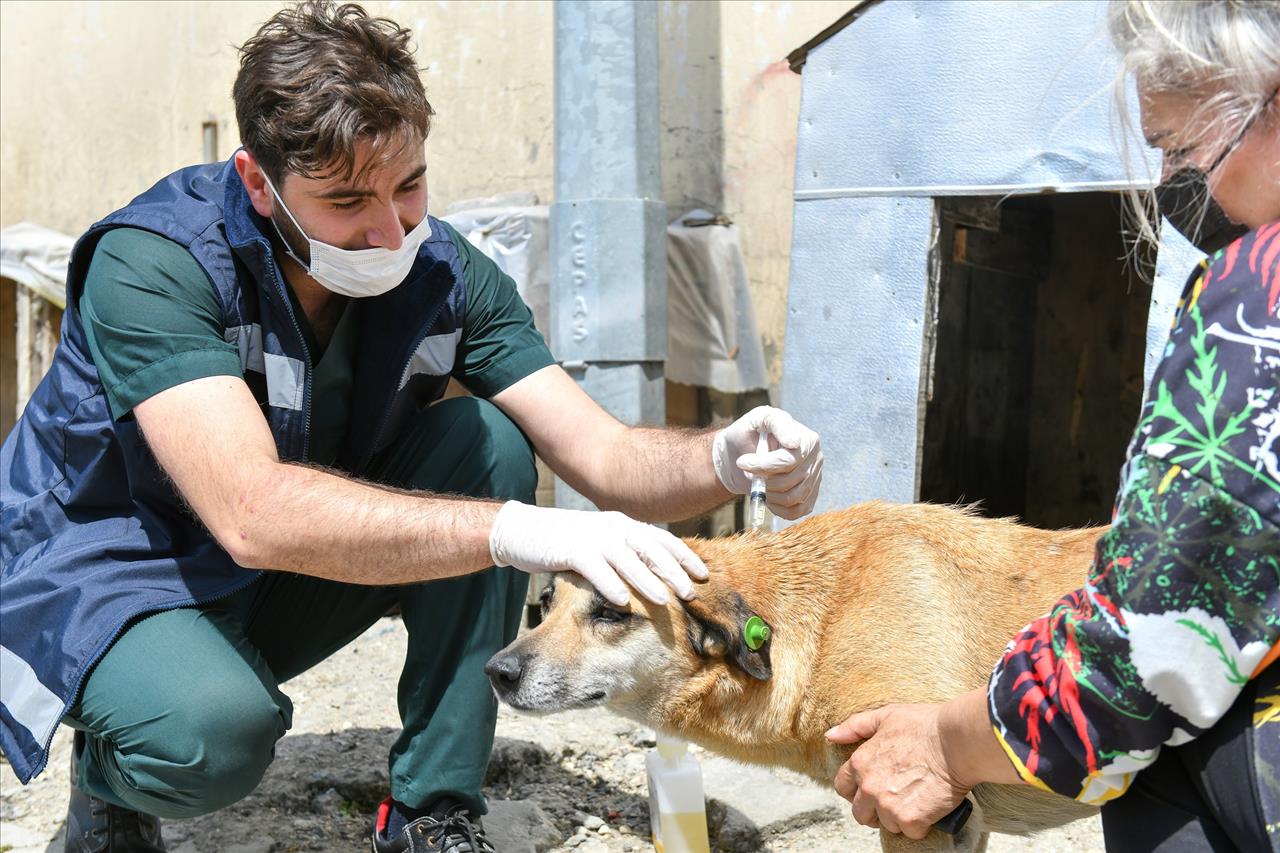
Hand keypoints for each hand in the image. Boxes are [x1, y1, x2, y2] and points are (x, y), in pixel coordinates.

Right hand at [488, 501, 707, 605]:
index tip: (705, 575)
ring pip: (626, 559)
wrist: (522, 531)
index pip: (661, 539)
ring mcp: (591, 537)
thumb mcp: (602, 544)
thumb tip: (657, 575)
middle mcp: (612, 527)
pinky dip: (609, 584)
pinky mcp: (569, 550)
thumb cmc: (567, 543)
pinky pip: (594, 568)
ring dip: (647, 580)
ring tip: (665, 600)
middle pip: (650, 549)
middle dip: (673, 570)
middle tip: (693, 593)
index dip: (684, 556)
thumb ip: (627, 554)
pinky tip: (622, 602)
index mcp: (623, 525)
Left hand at [712, 406, 822, 519]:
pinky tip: (767, 497)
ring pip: (793, 498)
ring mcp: (814, 479)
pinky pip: (796, 511)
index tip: (742, 462)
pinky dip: (777, 508)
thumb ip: (776, 422)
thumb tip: (794, 443)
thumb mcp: (758, 418)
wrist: (741, 454)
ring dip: (768, 494)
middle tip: (748, 473)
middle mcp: (816, 459)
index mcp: (808, 439)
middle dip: (763, 480)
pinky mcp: (809, 497)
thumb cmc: (748, 434)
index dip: (763, 465)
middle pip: (790, 481)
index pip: (789, 461)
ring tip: (757, 483)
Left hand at [827, 703, 969, 838]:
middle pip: (861, 813)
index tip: (870, 789)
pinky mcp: (910, 820)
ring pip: (887, 824)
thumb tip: (831, 735)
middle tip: (895, 800)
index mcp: (859, 763)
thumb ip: (855, 726)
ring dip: (900, 817)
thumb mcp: (885, 716)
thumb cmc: (924, 726)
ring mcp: (888, 806)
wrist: (956, 742)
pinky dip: (921, 824)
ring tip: (916, 798)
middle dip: (875, 809)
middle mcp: (869, 787)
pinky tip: (929, 807)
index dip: (855, 790)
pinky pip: (911, 832)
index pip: (842, 787)